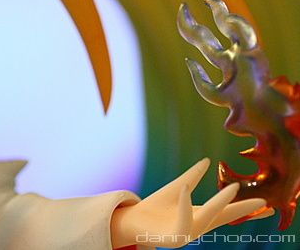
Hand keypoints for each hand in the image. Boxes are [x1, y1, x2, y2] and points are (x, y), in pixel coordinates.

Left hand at [110, 158, 272, 247]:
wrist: (132, 220)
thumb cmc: (155, 207)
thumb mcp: (177, 187)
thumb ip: (192, 176)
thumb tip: (207, 161)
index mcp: (200, 215)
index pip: (228, 212)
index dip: (246, 208)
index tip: (268, 205)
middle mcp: (198, 226)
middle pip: (224, 217)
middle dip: (243, 210)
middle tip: (261, 200)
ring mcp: (188, 234)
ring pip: (208, 218)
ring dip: (220, 203)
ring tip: (233, 188)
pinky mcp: (174, 239)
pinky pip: (184, 223)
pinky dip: (185, 206)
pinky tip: (185, 191)